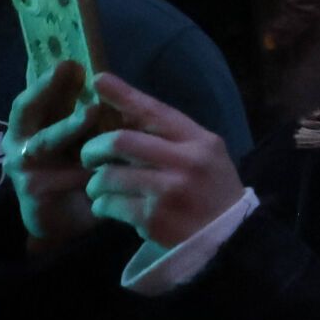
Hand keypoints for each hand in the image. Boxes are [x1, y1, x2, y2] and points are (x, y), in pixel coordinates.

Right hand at [4, 61, 104, 245]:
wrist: (65, 221)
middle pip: (27, 109)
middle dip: (46, 87)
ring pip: (45, 141)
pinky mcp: (34, 193)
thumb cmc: (74, 169)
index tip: (64, 53)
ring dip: (67, 125)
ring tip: (91, 111)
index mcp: (31, 123)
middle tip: (68, 67)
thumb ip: (83, 108)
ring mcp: (23, 167)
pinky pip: (63, 176)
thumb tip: (97, 70)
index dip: (42, 72)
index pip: (32, 92)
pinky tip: (103, 160)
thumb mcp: (80, 136)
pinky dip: (84, 167)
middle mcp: (20, 141)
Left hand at [77, 74, 244, 248]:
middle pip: (122, 141)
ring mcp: (168, 192)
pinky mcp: (153, 219)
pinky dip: (103, 205)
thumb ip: (173, 138)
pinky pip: (110, 205)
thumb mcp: (206, 156)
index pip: (156, 112)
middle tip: (89, 156)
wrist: (230, 239)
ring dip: (96, 182)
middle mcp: (185, 162)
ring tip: (101, 187)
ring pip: (109, 175)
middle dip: (95, 148)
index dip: (125, 95)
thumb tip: (125, 116)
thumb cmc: (213, 192)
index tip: (99, 80)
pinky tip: (111, 207)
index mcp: (199, 142)